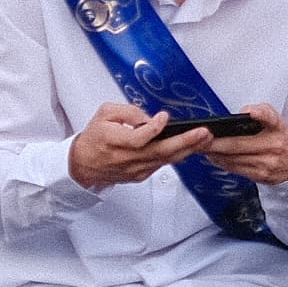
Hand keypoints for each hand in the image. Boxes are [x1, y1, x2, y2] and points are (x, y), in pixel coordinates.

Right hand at [68, 102, 210, 191]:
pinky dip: (178, 155)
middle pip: (159, 152)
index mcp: (114, 141)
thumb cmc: (95, 138)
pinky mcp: (141, 174)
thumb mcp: (105, 114)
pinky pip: (163, 164)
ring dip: (187, 149)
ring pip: (165, 160)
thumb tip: (150, 118)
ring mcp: (136, 168)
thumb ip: (128, 112)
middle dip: (184, 141)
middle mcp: (127, 158)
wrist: (83, 165)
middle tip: (202, 133)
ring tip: (204, 138)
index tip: (164, 117)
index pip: (137, 138)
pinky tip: (191, 147)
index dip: (152, 128)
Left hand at [199, 113, 287, 184]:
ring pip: (234, 158)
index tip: (249, 112)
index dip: (259, 114)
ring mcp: (268, 163)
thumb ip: (261, 112)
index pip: (270, 118)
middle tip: (201, 138)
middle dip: (216, 142)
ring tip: (202, 147)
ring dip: (215, 153)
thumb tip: (242, 113)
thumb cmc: (281, 138)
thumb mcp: (277, 121)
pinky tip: (214, 157)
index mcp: (278, 127)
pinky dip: (222, 162)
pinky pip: (236, 169)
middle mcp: (274, 145)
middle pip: (238, 144)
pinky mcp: (262, 176)